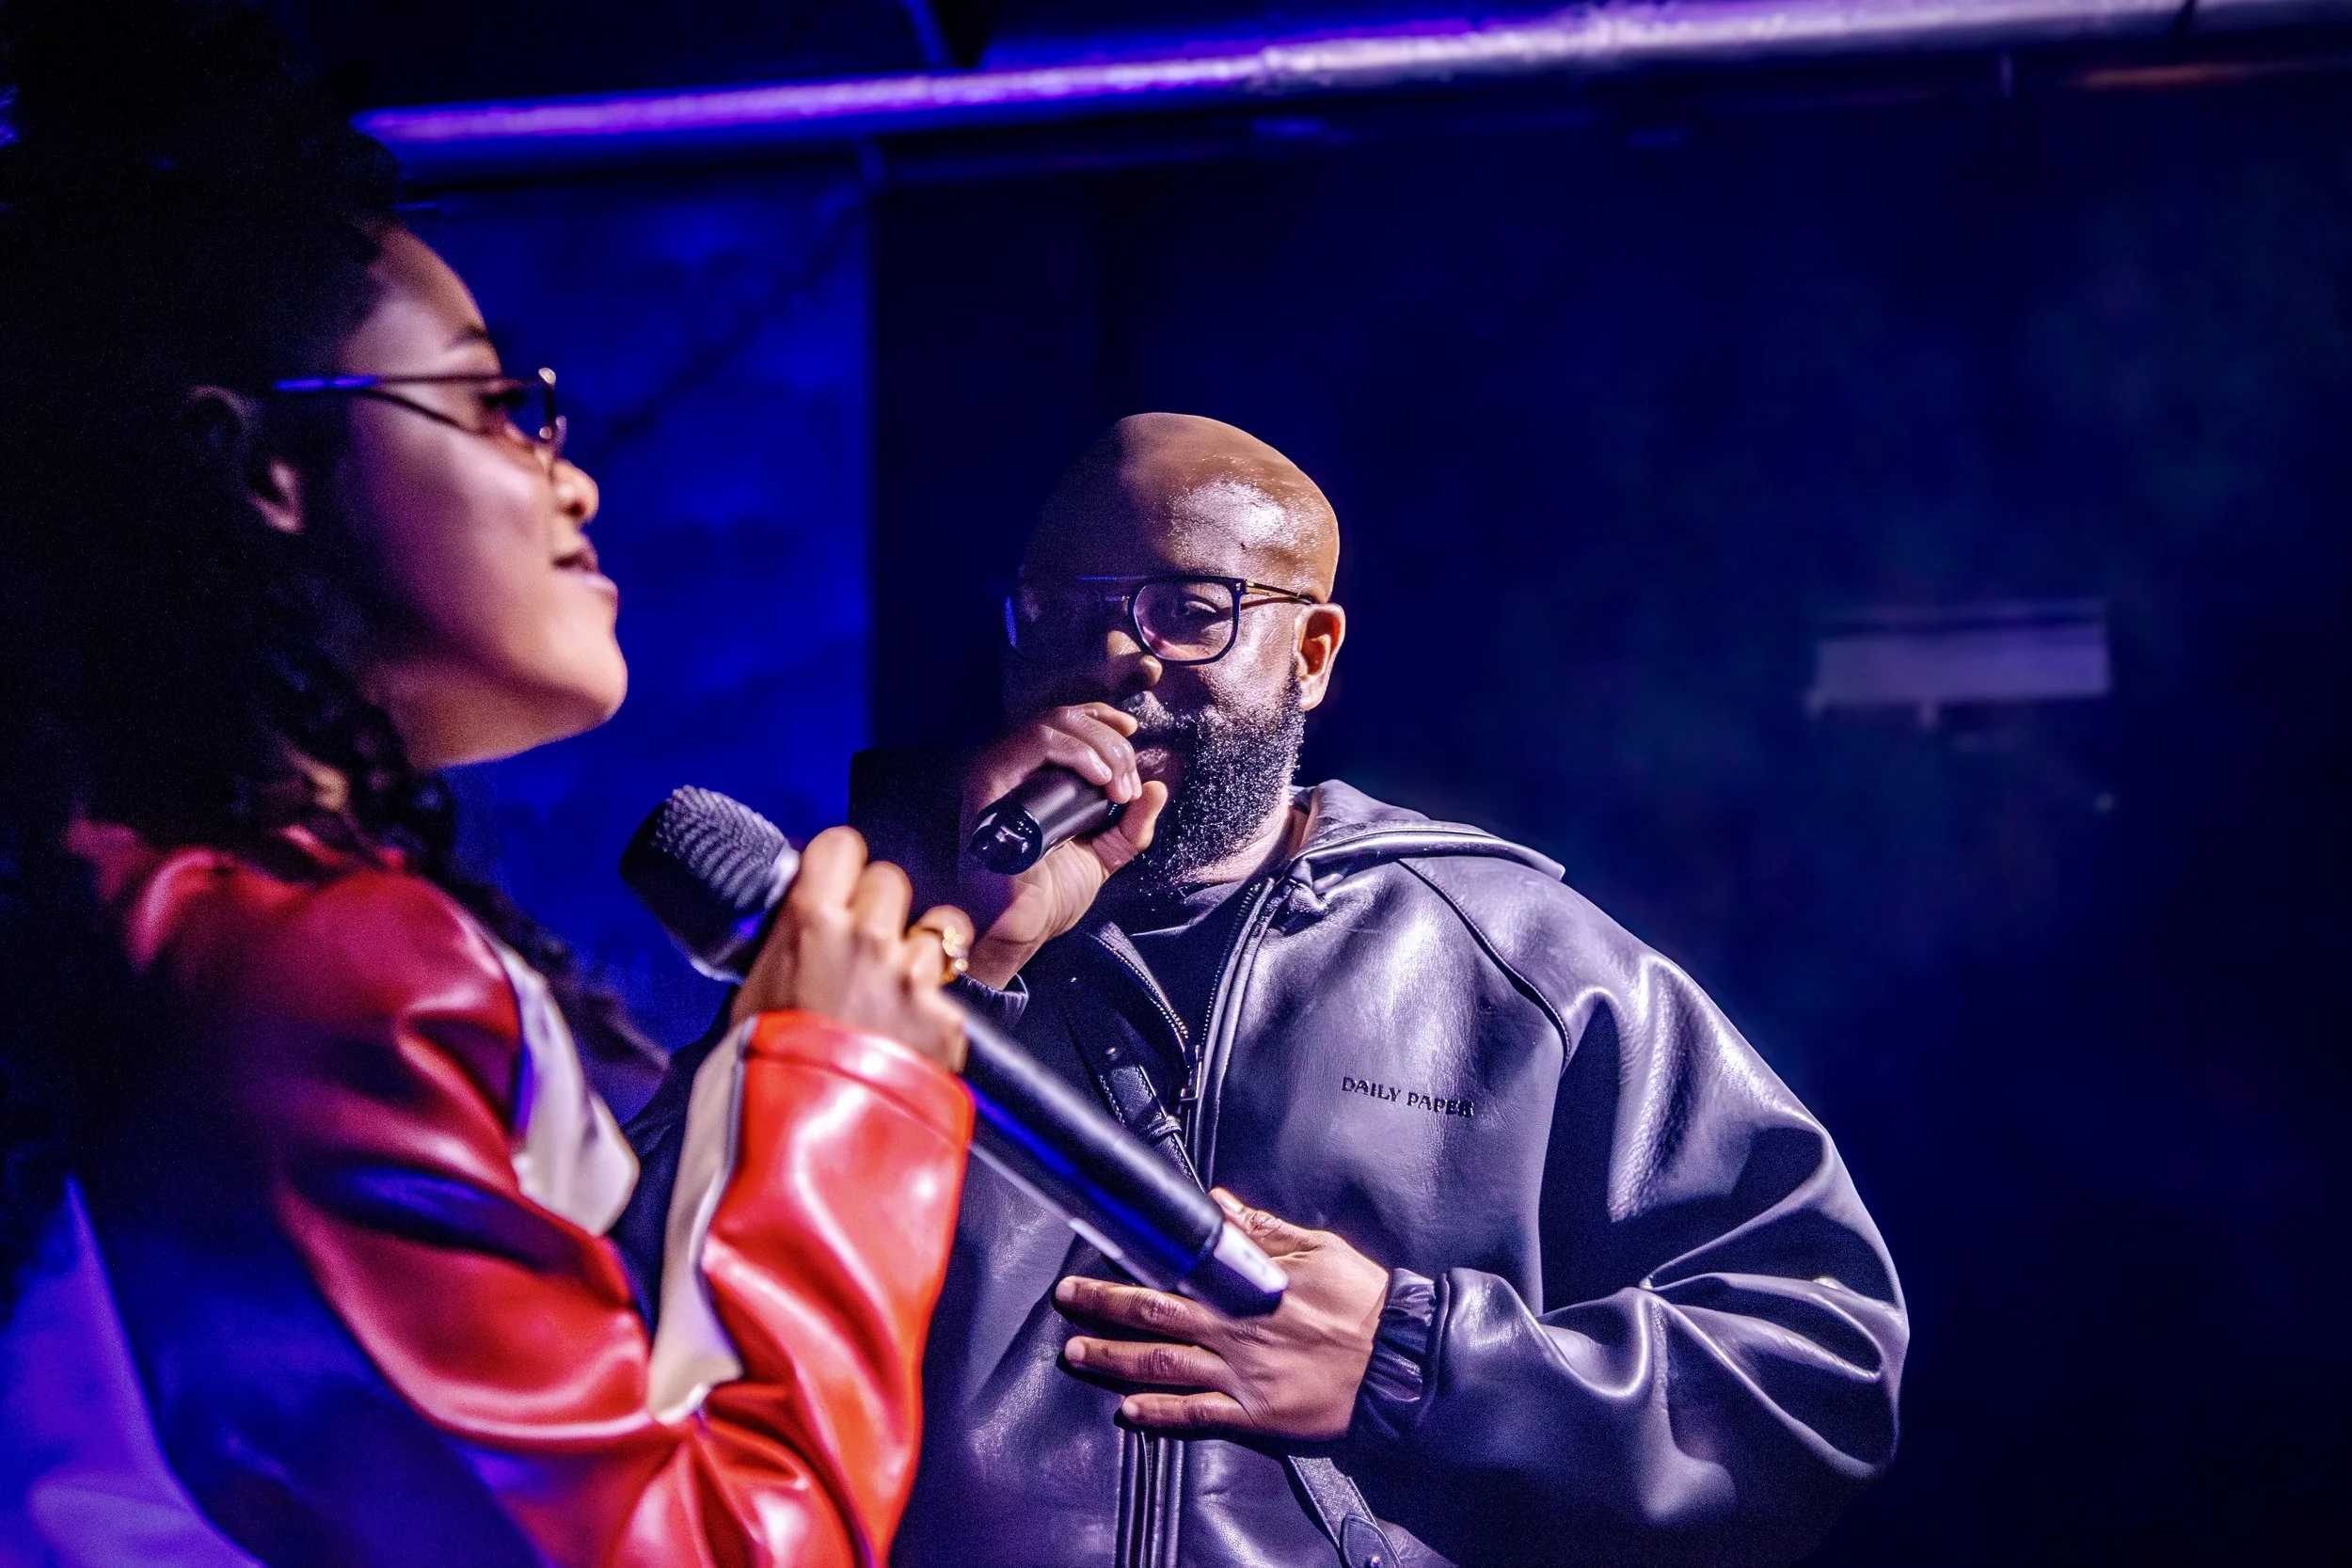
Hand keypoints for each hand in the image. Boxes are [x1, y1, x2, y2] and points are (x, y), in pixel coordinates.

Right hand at [730, 825, 972, 1072]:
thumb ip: (786, 945)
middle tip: (862, 944)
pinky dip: (933, 1010)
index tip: (840, 878)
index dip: (843, 862)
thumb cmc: (763, 1073)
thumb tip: (795, 927)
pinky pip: (949, 994)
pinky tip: (907, 1035)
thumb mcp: (753, 991)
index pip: (843, 846)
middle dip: (880, 906)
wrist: (798, 1138)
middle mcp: (867, 938)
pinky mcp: (946, 1019)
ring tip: (893, 990)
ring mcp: (911, 977)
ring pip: (936, 929)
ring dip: (918, 952)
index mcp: (810, 923)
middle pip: (892, 880)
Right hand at [957, 703, 1167, 986]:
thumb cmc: (1051, 895)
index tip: (1132, 730)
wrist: (1023, 929)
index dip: (1102, 717)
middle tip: (1129, 787)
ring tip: (1118, 788)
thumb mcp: (1105, 853)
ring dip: (1100, 748)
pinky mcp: (991, 782)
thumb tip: (1158, 788)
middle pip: (1067, 719)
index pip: (1065, 722)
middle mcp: (1012, 769)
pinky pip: (1036, 744)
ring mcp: (999, 772)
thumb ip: (1132, 825)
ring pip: (1055, 725)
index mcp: (1033, 778)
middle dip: (1112, 745)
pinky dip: (1077, 752)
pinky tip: (1100, 779)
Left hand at [1056, 1191, 1389, 1441]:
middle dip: (1103, 1307)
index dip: (1133, 1263)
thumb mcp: (1316, 1249)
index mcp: (1244, 1286)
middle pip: (1153, 1316)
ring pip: (1161, 1366)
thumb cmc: (1361, 1300)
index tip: (1099, 1251)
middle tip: (1066, 1300)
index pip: (1175, 1270)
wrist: (1397, 1361)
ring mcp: (1240, 1375)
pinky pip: (1196, 1414)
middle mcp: (1231, 1330)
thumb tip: (1220, 1206)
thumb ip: (1263, 1230)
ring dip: (1113, 1359)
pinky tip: (1128, 1412)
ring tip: (1075, 1354)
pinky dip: (1159, 1414)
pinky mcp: (1254, 1414)